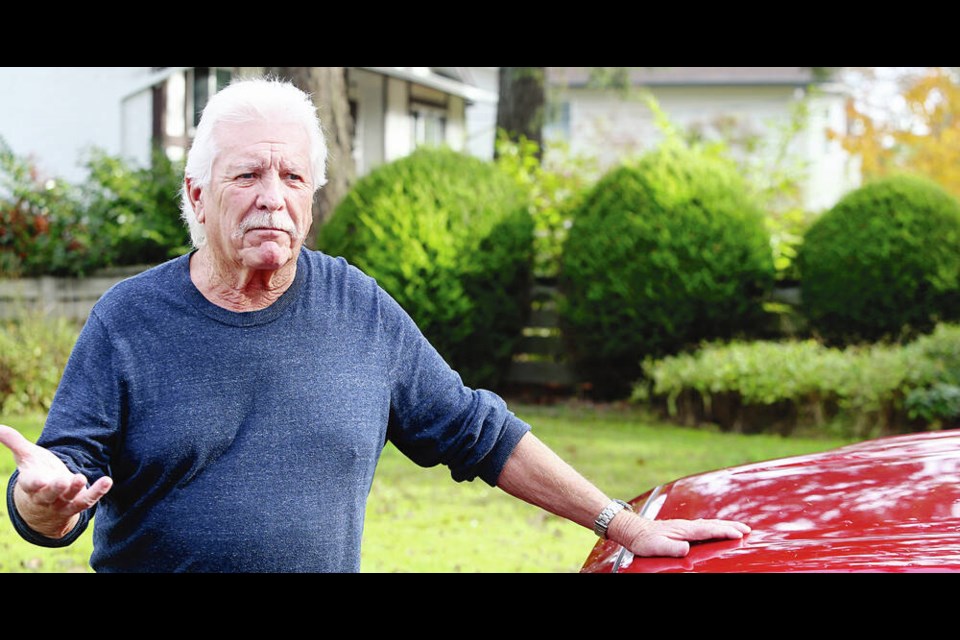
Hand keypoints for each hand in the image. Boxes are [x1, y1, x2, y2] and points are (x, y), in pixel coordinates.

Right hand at [0, 424, 111, 538]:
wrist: (46, 503)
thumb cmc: (36, 473)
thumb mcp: (26, 457)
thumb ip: (14, 442)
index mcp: (32, 485)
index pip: (30, 485)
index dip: (33, 483)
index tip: (37, 481)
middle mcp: (46, 497)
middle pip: (50, 495)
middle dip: (56, 489)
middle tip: (63, 480)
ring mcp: (63, 503)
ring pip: (69, 499)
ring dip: (76, 490)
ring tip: (81, 477)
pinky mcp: (79, 503)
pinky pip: (88, 500)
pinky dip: (98, 491)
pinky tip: (107, 480)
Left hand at [610, 511, 750, 557]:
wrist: (633, 530)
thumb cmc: (645, 541)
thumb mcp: (656, 547)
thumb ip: (672, 548)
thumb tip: (687, 548)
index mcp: (684, 530)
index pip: (709, 530)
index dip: (725, 531)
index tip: (740, 533)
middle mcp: (687, 525)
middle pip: (713, 524)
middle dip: (731, 526)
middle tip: (748, 529)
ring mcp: (685, 526)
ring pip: (710, 524)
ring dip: (725, 525)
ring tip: (739, 528)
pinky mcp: (682, 528)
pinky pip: (704, 526)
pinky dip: (715, 526)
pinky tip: (717, 528)